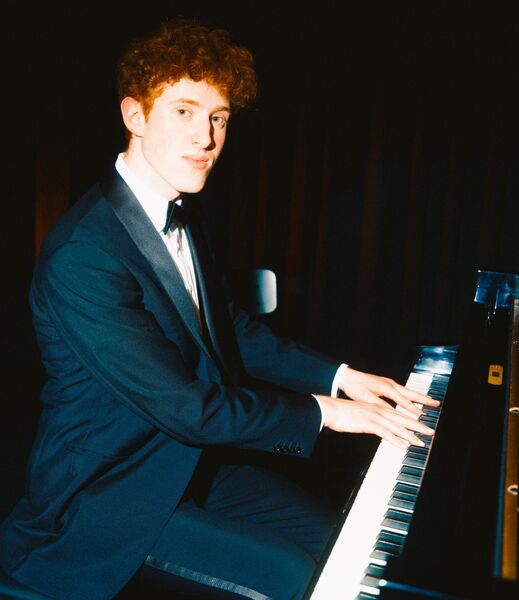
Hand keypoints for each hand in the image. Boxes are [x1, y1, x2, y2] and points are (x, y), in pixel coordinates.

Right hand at [316, 395, 434, 448]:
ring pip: (397, 426)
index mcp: (377, 407)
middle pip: (402, 418)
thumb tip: (378, 428)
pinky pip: (386, 433)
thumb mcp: (360, 415)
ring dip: (410, 435)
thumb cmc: (342, 413)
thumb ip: (371, 420)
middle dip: (418, 425)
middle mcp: (379, 410)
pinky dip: (396, 440)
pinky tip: (403, 446)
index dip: (411, 419)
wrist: (331, 409)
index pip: (398, 414)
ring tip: (421, 442)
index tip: (422, 424)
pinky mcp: (369, 423)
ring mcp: (375, 416)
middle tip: (430, 431)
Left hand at [337, 367, 438, 416]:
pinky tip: (414, 399)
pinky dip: (411, 395)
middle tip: (436, 404)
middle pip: (411, 392)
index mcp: (386, 387)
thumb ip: (381, 406)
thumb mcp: (367, 398)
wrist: (347, 377)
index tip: (422, 417)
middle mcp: (390, 383)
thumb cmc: (355, 387)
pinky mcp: (386, 382)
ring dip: (420, 396)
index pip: (403, 401)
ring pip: (408, 390)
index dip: (413, 410)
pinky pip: (403, 390)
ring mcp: (389, 382)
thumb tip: (393, 414)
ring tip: (430, 401)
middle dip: (424, 399)